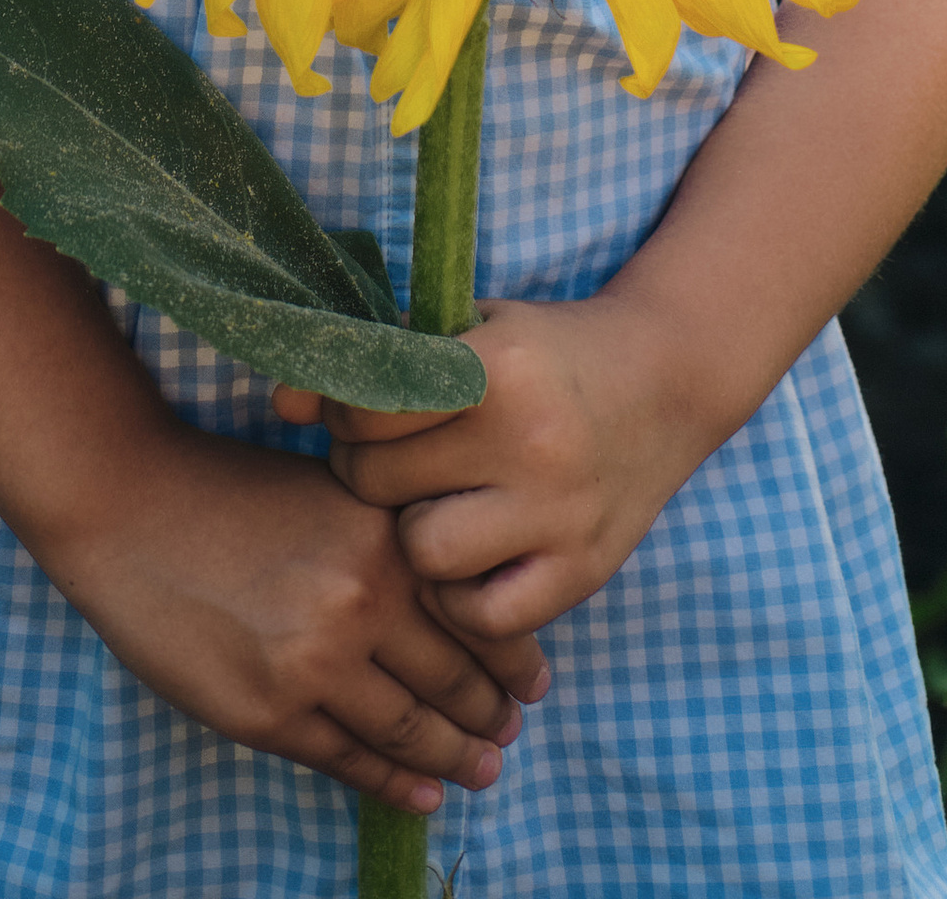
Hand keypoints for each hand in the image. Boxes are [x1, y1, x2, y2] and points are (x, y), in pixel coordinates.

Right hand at [40, 416, 549, 819]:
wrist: (130, 507)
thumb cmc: (231, 489)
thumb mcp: (332, 492)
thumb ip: (391, 543)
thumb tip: (459, 605)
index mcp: (384, 538)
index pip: (476, 615)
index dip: (514, 658)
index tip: (536, 682)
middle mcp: (360, 601)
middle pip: (452, 678)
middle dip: (489, 713)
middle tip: (512, 731)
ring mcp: (313, 664)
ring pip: (407, 729)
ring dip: (453, 757)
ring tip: (482, 770)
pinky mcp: (268, 713)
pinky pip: (349, 761)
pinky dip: (394, 784)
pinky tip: (423, 792)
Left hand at [274, 294, 700, 644]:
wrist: (665, 381)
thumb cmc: (545, 354)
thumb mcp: (470, 332)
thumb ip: (380, 361)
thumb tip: (281, 402)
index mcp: (497, 366)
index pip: (367, 407)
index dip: (342, 414)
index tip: (357, 414)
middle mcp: (530, 440)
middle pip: (381, 483)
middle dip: (368, 473)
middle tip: (392, 461)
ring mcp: (559, 513)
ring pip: (423, 554)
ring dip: (412, 537)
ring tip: (433, 507)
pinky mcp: (582, 571)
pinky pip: (482, 615)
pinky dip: (463, 596)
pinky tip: (472, 560)